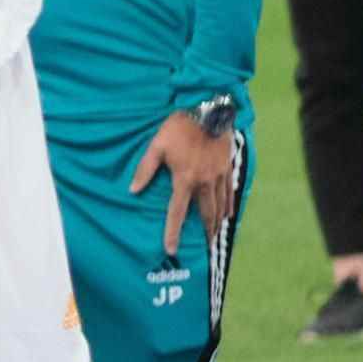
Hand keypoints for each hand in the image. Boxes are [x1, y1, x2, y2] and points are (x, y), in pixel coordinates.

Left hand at [134, 104, 246, 249]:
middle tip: (203, 246)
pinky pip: (229, 192)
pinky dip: (229, 205)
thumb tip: (133, 190)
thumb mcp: (156, 146)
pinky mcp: (228, 168)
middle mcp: (203, 182)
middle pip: (204, 214)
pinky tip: (228, 214)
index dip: (173, 232)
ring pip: (219, 206)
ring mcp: (218, 176)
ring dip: (217, 222)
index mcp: (184, 179)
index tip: (171, 249)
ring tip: (215, 235)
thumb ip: (145, 169)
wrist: (208, 112)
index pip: (176, 212)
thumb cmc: (178, 128)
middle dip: (203, 231)